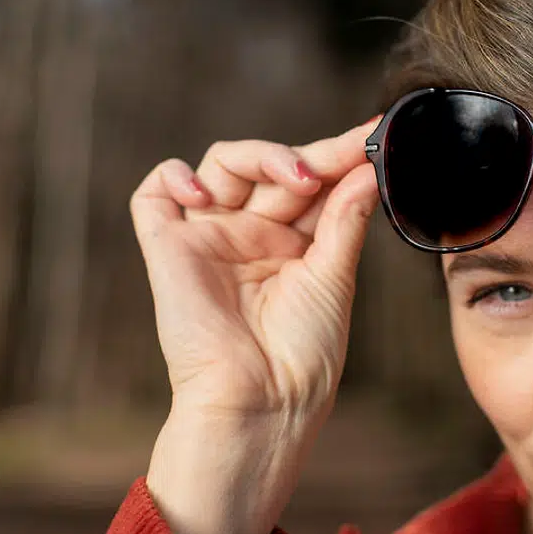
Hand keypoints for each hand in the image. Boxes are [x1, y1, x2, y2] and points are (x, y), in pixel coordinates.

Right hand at [132, 119, 379, 533]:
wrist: (261, 402)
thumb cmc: (302, 356)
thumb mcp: (334, 277)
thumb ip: (345, 217)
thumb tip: (368, 166)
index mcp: (293, 245)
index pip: (313, 182)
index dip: (340, 154)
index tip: (377, 131)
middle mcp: (249, 235)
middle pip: (272, 167)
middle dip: (311, 154)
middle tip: (343, 155)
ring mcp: (209, 238)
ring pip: (221, 165)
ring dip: (259, 155)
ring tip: (296, 178)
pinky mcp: (168, 248)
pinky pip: (155, 193)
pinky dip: (176, 178)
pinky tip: (209, 195)